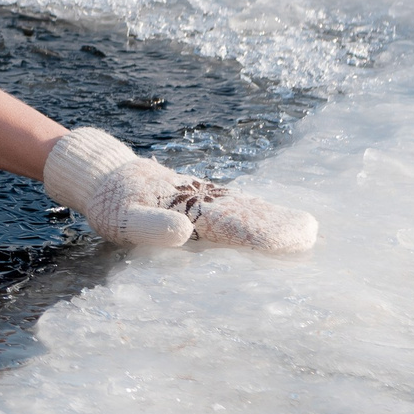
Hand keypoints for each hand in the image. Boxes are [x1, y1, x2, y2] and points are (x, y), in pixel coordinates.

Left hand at [45, 128, 315, 253]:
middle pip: (245, 213)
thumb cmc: (110, 201)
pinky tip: (269, 221)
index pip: (232, 223)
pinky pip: (233, 208)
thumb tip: (184, 232)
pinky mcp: (200, 201)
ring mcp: (203, 199)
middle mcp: (202, 201)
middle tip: (312, 234)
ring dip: (271, 219)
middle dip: (276, 225)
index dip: (263, 233)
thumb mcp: (122, 217)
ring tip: (304, 231)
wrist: (102, 175)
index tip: (297, 238)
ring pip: (243, 208)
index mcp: (188, 207)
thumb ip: (151, 224)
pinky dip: (255, 214)